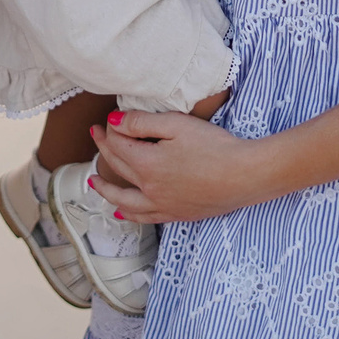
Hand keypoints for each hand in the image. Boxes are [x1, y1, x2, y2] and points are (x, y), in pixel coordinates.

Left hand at [86, 109, 284, 224]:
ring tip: (93, 183)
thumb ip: (141, 123)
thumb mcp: (177, 125)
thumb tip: (113, 123)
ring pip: (123, 199)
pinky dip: (128, 214)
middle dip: (104, 150)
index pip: (118, 145)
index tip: (106, 121)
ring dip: (106, 189)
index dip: (109, 131)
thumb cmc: (214, 146)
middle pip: (118, 168)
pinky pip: (144, 217)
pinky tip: (121, 212)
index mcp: (146, 165)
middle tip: (96, 136)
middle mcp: (148, 189)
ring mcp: (162, 205)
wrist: (245, 175)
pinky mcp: (177, 214)